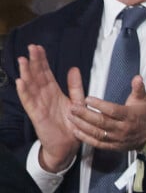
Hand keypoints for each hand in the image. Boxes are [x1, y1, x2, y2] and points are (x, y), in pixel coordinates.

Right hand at [16, 44, 83, 171]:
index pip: (46, 73)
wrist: (68, 145)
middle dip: (34, 62)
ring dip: (26, 73)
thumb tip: (73, 68)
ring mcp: (39, 105)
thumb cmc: (71, 123)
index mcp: (54, 92)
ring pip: (31, 86)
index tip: (38, 47)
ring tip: (22, 60)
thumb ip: (75, 86)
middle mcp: (45, 97)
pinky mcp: (37, 116)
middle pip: (37, 76)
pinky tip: (20, 82)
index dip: (42, 60)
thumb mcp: (77, 101)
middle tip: (30, 47)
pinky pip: (30, 102)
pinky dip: (24, 92)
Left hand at [69, 75, 145, 151]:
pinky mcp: (112, 146)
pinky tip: (76, 131)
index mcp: (129, 116)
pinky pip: (97, 143)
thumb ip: (138, 88)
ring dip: (82, 126)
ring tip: (71, 117)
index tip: (88, 99)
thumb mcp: (143, 99)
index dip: (99, 105)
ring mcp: (116, 139)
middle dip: (86, 115)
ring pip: (97, 133)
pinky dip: (85, 138)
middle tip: (74, 107)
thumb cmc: (144, 113)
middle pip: (101, 122)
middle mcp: (122, 128)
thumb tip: (137, 77)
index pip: (112, 110)